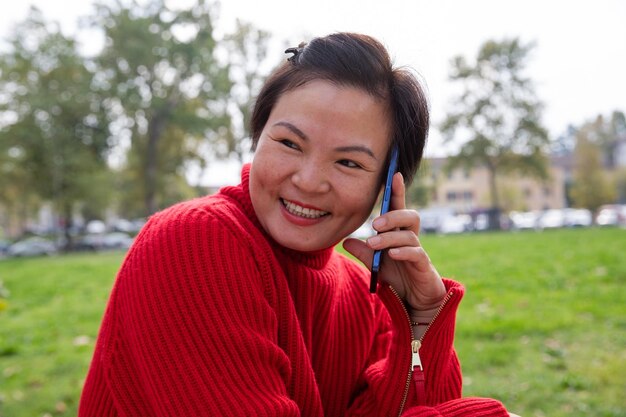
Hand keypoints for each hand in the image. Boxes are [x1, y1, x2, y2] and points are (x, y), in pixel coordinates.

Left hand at [343, 173, 445, 310]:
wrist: (414, 302)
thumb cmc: (398, 277)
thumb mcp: (375, 263)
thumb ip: (363, 251)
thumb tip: (346, 240)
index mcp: (399, 233)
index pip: (398, 208)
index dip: (398, 191)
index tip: (395, 174)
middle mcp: (411, 238)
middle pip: (410, 216)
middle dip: (393, 216)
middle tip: (374, 224)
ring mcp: (419, 251)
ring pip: (410, 235)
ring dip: (390, 237)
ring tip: (374, 243)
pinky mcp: (424, 266)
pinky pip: (417, 254)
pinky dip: (403, 252)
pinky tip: (392, 254)